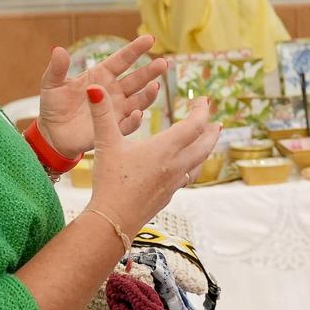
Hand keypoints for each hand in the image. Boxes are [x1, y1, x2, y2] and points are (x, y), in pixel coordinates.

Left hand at [38, 35, 167, 159]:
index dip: (136, 50)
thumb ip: (57, 68)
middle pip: (136, 79)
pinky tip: (138, 114)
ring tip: (155, 87)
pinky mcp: (112, 129)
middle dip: (150, 71)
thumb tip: (58, 50)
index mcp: (101, 75)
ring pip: (138, 101)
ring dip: (148, 95)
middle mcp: (113, 91)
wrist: (52, 134)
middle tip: (163, 63)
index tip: (150, 39)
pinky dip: (134, 120)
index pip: (122, 60)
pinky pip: (127, 125)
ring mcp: (115, 110)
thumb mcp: (52, 84)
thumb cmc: (53, 106)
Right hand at [85, 86, 220, 233]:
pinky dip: (193, 166)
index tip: (204, 100)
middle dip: (212, 131)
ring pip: (199, 163)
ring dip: (206, 150)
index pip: (193, 126)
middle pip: (204, 146)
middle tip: (216, 122)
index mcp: (164, 149)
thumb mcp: (105, 145)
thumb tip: (93, 88)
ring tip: (208, 142)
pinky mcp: (168, 196)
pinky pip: (188, 177)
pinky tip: (187, 168)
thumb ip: (102, 115)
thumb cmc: (110, 182)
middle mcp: (175, 165)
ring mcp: (174, 183)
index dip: (202, 111)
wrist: (113, 221)